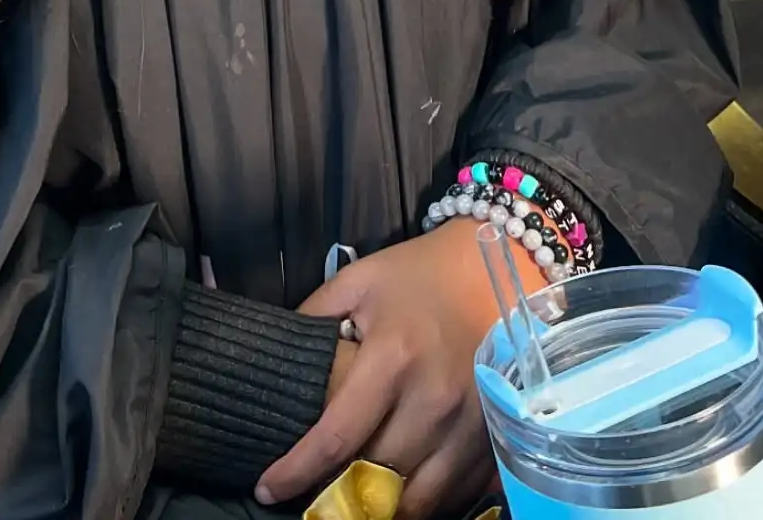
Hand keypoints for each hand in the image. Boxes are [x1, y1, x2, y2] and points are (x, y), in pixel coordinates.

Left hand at [256, 221, 538, 515]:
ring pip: (420, 501)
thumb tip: (279, 362)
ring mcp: (471, 425)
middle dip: (337, 494)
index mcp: (392, 358)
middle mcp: (434, 400)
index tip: (266, 488)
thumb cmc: (419, 275)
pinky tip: (403, 487)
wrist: (496, 267)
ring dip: (384, 506)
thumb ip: (313, 319)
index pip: (336, 437)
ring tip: (356, 499)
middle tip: (313, 493)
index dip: (296, 472)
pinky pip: (458, 494)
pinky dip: (428, 499)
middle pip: (377, 477)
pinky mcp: (495, 437)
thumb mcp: (358, 282)